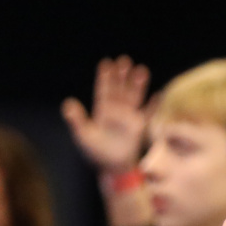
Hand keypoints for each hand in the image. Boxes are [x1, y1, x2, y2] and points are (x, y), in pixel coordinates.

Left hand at [61, 56, 150, 172]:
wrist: (112, 165)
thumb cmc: (95, 151)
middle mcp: (116, 110)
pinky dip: (153, 105)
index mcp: (102, 110)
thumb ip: (76, 119)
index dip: (105, 77)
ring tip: (141, 70)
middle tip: (124, 60)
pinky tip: (158, 95)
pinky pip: (148, 113)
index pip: (104, 90)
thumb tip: (67, 103)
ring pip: (134, 97)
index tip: (106, 63)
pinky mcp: (140, 126)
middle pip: (120, 89)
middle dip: (122, 75)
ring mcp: (129, 117)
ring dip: (137, 85)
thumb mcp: (83, 134)